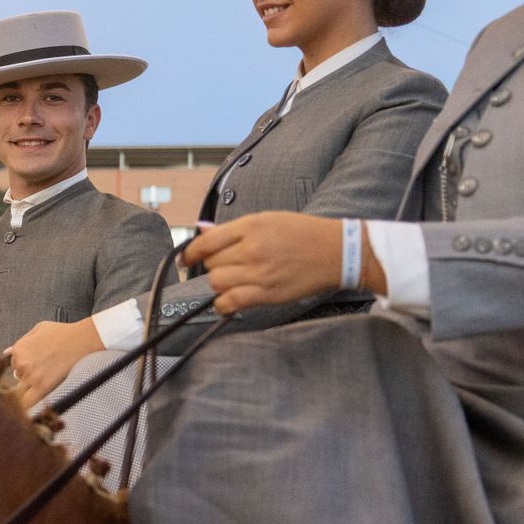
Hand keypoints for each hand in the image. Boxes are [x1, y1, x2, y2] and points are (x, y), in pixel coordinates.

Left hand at [4, 318, 103, 406]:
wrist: (80, 341)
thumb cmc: (62, 333)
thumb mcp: (38, 329)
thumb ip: (22, 341)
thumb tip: (7, 352)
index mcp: (19, 349)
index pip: (13, 364)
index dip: (23, 366)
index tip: (33, 367)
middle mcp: (21, 364)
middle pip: (17, 378)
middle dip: (26, 378)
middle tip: (41, 376)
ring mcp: (31, 376)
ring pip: (21, 391)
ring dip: (29, 390)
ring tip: (43, 385)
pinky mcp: (42, 387)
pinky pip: (28, 402)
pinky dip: (28, 405)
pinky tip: (32, 405)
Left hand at [184, 212, 384, 314]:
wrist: (336, 252)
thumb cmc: (303, 233)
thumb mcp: (267, 219)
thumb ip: (233, 228)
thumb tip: (202, 230)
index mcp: (250, 226)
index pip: (207, 241)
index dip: (190, 252)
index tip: (186, 258)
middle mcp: (252, 249)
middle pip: (211, 263)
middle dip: (212, 266)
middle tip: (224, 266)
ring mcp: (259, 273)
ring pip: (217, 282)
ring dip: (219, 283)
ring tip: (232, 279)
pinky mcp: (268, 293)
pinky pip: (231, 302)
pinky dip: (223, 304)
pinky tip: (227, 300)